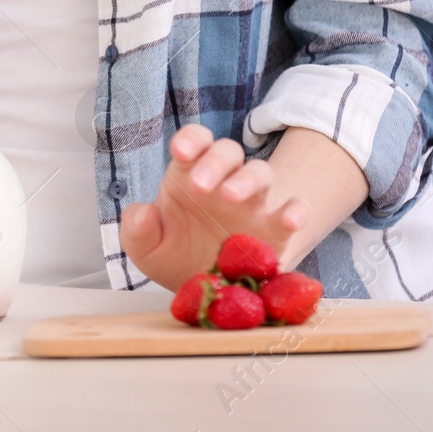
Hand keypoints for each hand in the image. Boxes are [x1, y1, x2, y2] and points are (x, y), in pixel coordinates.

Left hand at [119, 125, 311, 291]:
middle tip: (200, 186)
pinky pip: (294, 210)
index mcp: (190, 175)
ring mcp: (252, 204)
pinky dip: (296, 210)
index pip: (196, 142)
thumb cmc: (174, 256)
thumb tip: (143, 213)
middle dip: (215, 162)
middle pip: (228, 152)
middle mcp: (223, 182)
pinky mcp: (275, 231)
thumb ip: (136, 229)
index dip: (191, 140)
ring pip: (261, 172)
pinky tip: (290, 219)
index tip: (180, 150)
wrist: (204, 292)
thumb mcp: (145, 248)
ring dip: (248, 179)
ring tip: (231, 197)